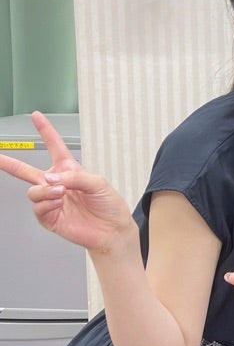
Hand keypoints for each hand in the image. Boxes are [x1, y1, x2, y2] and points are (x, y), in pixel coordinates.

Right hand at [0, 111, 137, 252]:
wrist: (111, 229)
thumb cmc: (109, 204)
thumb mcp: (98, 183)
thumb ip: (74, 177)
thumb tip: (49, 178)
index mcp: (70, 170)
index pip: (55, 146)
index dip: (46, 131)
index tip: (36, 116)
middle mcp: (58, 184)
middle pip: (27, 171)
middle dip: (9, 164)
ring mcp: (52, 201)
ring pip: (33, 191)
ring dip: (45, 191)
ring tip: (61, 194)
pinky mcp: (49, 217)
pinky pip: (38, 207)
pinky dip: (47, 204)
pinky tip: (58, 204)